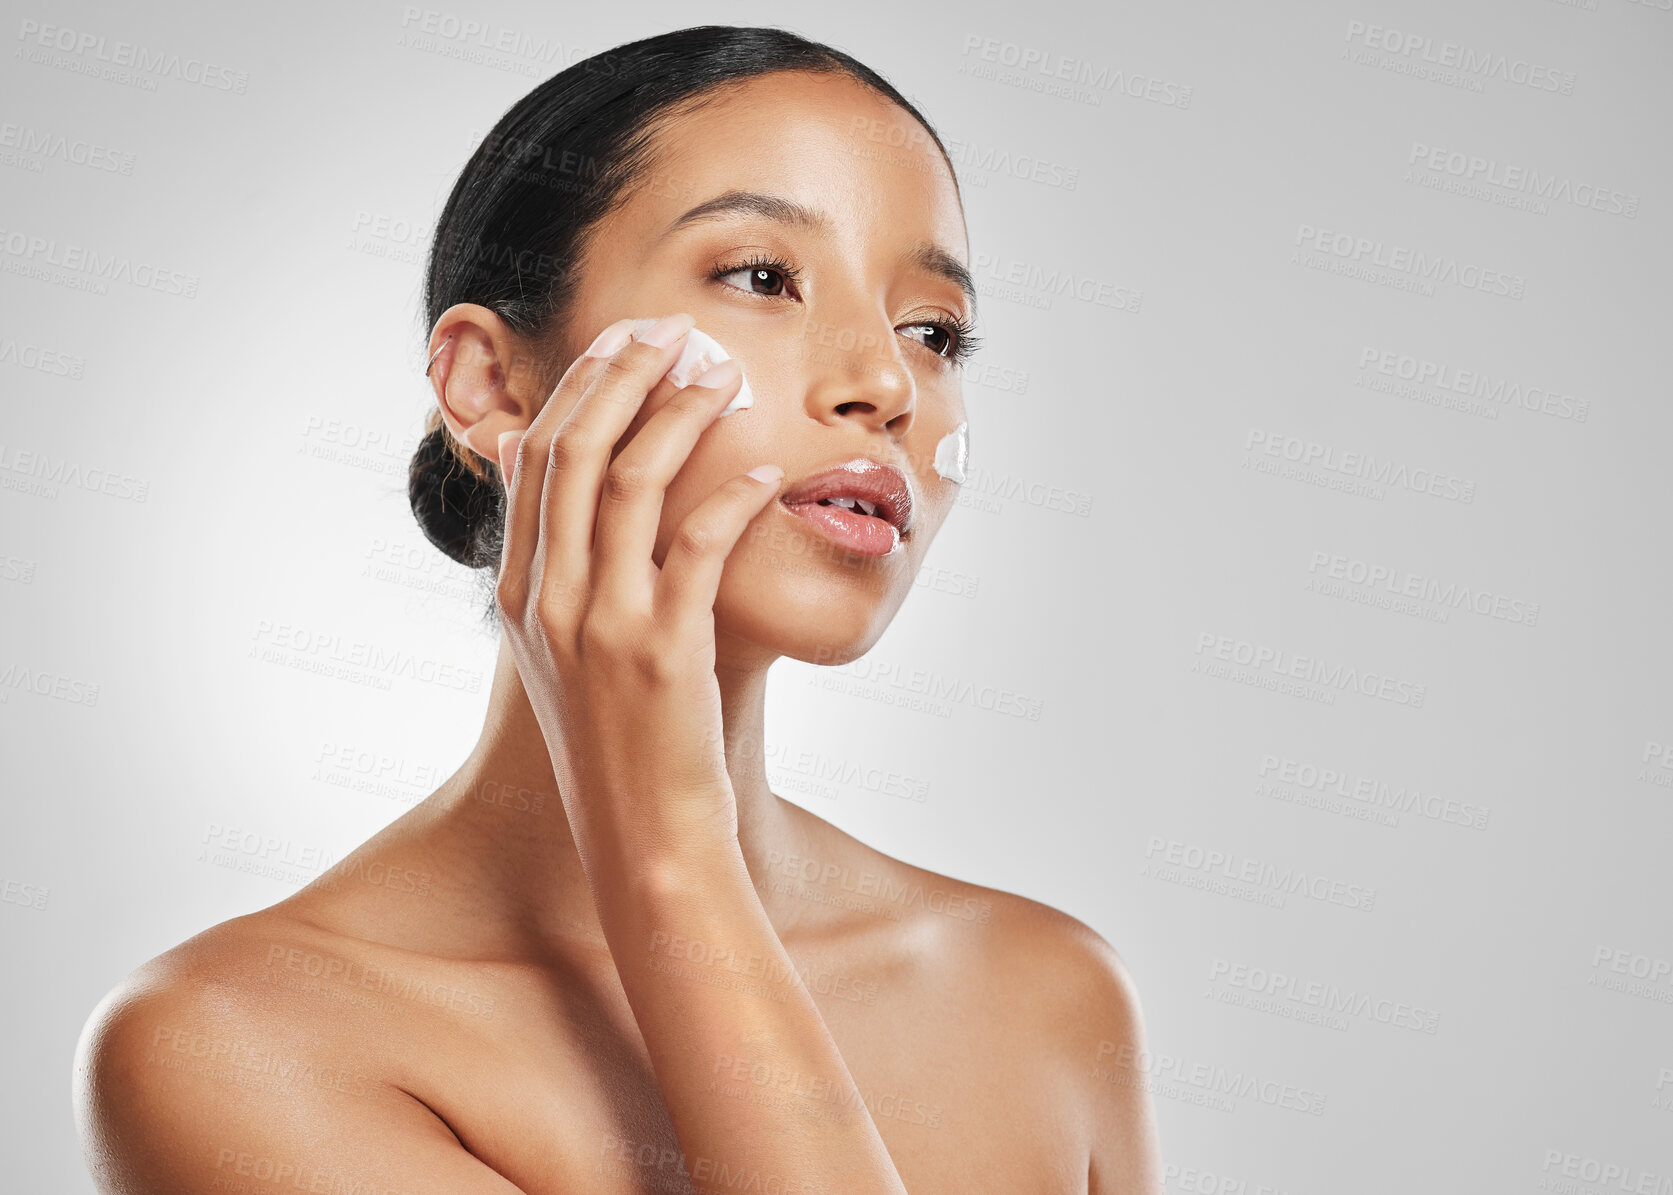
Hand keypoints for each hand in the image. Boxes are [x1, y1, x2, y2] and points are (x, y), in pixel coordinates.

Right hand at [492, 312, 781, 866]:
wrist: (645, 840)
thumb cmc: (622, 744)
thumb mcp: (566, 652)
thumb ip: (558, 566)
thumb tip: (543, 468)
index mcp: (523, 596)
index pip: (538, 461)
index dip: (581, 388)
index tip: (624, 340)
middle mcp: (550, 602)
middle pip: (575, 452)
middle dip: (624, 376)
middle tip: (671, 329)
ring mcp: (601, 626)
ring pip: (629, 483)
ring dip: (678, 416)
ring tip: (722, 376)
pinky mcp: (663, 652)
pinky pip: (697, 547)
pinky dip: (731, 498)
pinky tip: (765, 475)